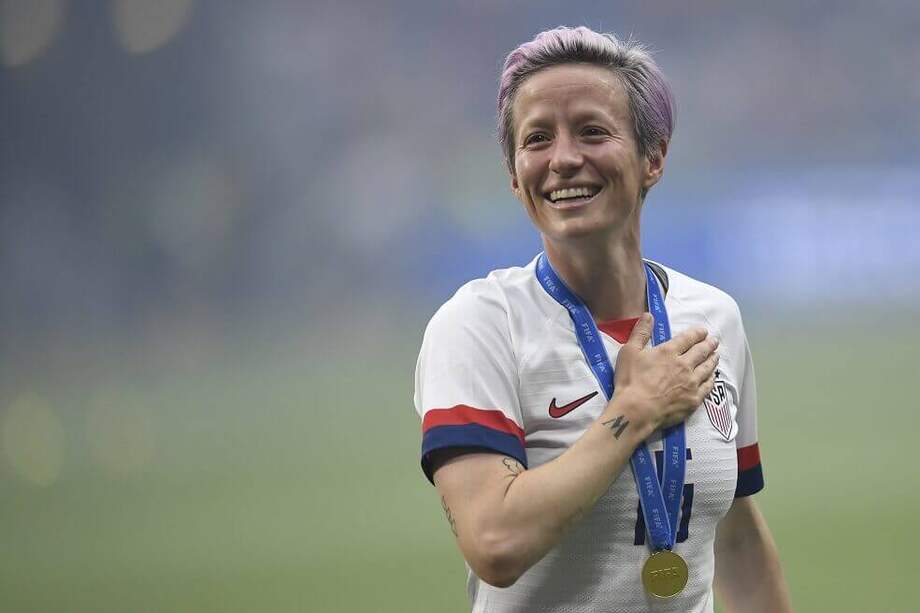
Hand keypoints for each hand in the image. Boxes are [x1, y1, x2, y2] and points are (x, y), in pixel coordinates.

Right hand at [609, 313, 718, 430]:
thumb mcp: (629, 352)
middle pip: (701, 352)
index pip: (688, 338)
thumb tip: (649, 315)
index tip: (703, 331)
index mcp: (669, 352)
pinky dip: (711, 379)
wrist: (637, 410)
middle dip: (709, 344)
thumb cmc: (630, 380)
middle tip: (714, 341)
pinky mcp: (694, 399)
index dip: (697, 333)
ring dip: (713, 360)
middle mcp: (684, 365)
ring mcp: (691, 383)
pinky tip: (712, 377)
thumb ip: (640, 332)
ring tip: (716, 355)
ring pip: (707, 368)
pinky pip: (708, 387)